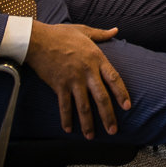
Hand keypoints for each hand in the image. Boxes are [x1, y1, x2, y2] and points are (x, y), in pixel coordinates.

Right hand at [25, 22, 129, 138]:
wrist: (38, 40)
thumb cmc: (61, 34)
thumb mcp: (84, 30)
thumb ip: (102, 34)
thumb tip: (116, 30)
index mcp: (97, 58)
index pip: (114, 78)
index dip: (122, 93)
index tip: (127, 106)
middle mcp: (87, 71)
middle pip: (101, 97)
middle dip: (108, 115)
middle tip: (113, 130)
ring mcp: (73, 80)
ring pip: (83, 105)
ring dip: (88, 123)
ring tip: (91, 136)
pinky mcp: (59, 85)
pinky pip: (64, 105)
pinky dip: (66, 118)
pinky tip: (68, 129)